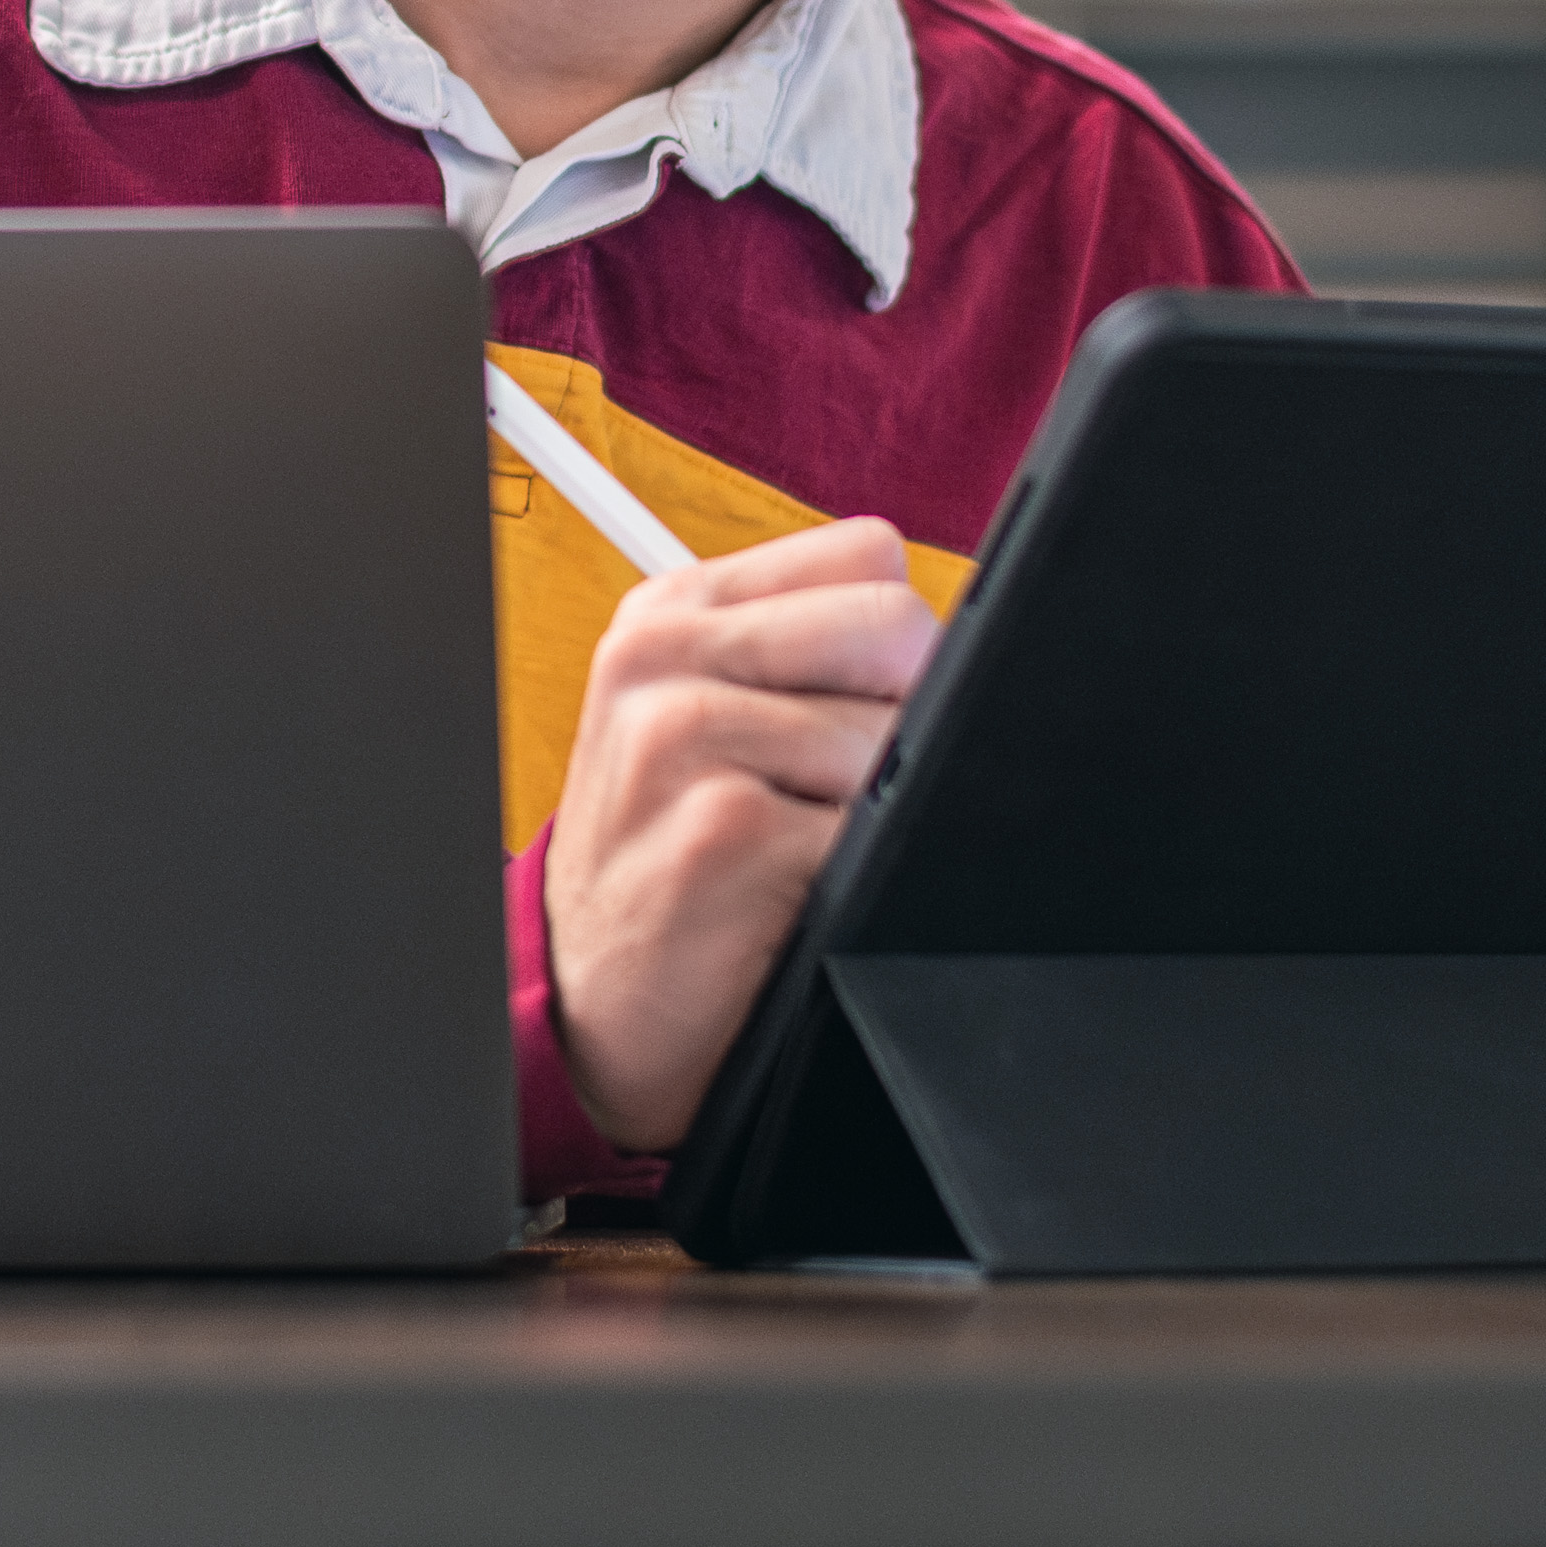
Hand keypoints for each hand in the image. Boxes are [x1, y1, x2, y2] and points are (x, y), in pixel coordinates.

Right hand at [539, 516, 938, 1152]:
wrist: (591, 992)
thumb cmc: (669, 851)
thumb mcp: (701, 717)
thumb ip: (803, 651)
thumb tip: (955, 644)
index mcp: (671, 609)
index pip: (866, 554)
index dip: (897, 637)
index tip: (860, 701)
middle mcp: (663, 656)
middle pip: (894, 627)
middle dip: (902, 714)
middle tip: (840, 786)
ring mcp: (683, 738)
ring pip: (890, 734)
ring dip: (876, 808)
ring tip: (799, 844)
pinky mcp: (723, 833)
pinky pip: (871, 830)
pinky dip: (861, 873)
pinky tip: (792, 891)